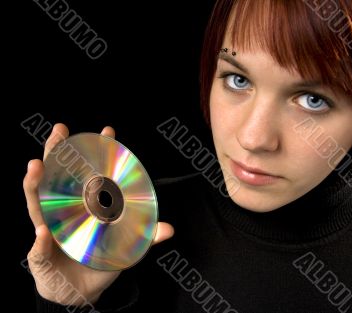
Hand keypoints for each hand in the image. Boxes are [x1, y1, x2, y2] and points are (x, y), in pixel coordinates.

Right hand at [23, 123, 173, 305]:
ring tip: (36, 166)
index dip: (98, 154)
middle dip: (57, 153)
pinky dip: (39, 241)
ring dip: (35, 184)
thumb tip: (168, 229)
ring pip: (37, 203)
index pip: (90, 176)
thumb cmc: (101, 263)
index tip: (108, 133)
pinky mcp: (40, 254)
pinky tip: (42, 232)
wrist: (81, 294)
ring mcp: (49, 229)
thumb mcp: (126, 249)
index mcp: (84, 207)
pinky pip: (38, 247)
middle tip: (60, 132)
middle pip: (57, 178)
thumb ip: (145, 238)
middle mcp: (64, 212)